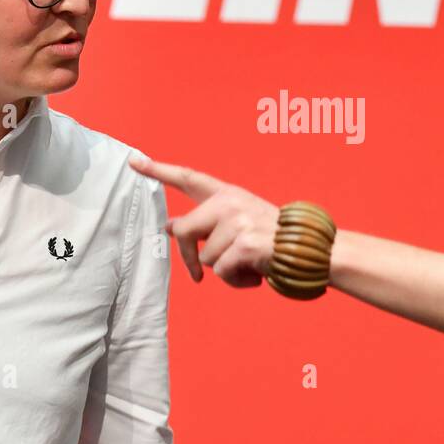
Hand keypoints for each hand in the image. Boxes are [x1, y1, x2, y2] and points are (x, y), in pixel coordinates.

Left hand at [128, 155, 280, 288]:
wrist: (309, 248)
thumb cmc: (271, 240)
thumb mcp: (238, 223)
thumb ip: (206, 223)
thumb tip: (169, 227)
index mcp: (227, 194)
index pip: (188, 178)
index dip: (159, 170)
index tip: (134, 162)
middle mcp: (230, 203)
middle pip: (182, 230)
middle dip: (186, 257)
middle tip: (196, 274)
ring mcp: (237, 221)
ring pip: (205, 258)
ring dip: (223, 271)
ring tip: (247, 265)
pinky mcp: (244, 243)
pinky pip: (222, 272)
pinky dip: (236, 281)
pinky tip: (253, 275)